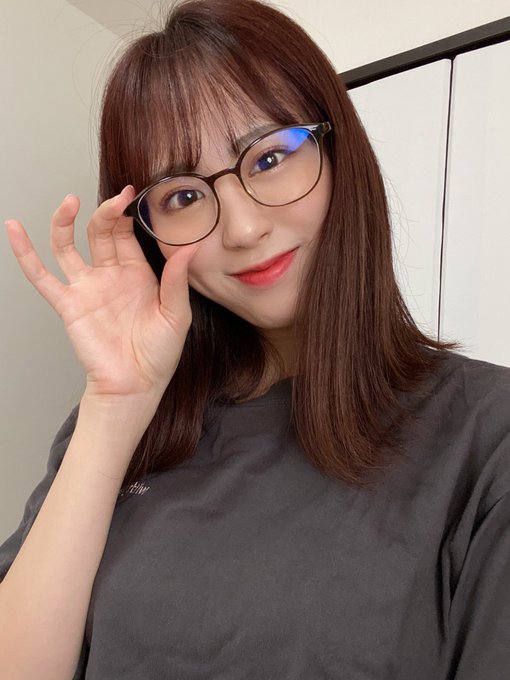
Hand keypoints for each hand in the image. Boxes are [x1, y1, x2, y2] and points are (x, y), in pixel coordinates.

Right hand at [5, 187, 197, 398]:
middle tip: (118, 198)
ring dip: (65, 222)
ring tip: (70, 202)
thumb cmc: (158, 354)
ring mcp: (87, 288)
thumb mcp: (176, 314)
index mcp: (137, 274)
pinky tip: (15, 230)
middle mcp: (110, 276)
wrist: (135, 385)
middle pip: (101, 233)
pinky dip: (26, 254)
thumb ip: (176, 280)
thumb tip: (188, 248)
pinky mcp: (69, 304)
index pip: (128, 234)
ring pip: (68, 246)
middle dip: (107, 212)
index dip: (128, 214)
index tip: (134, 195)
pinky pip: (42, 277)